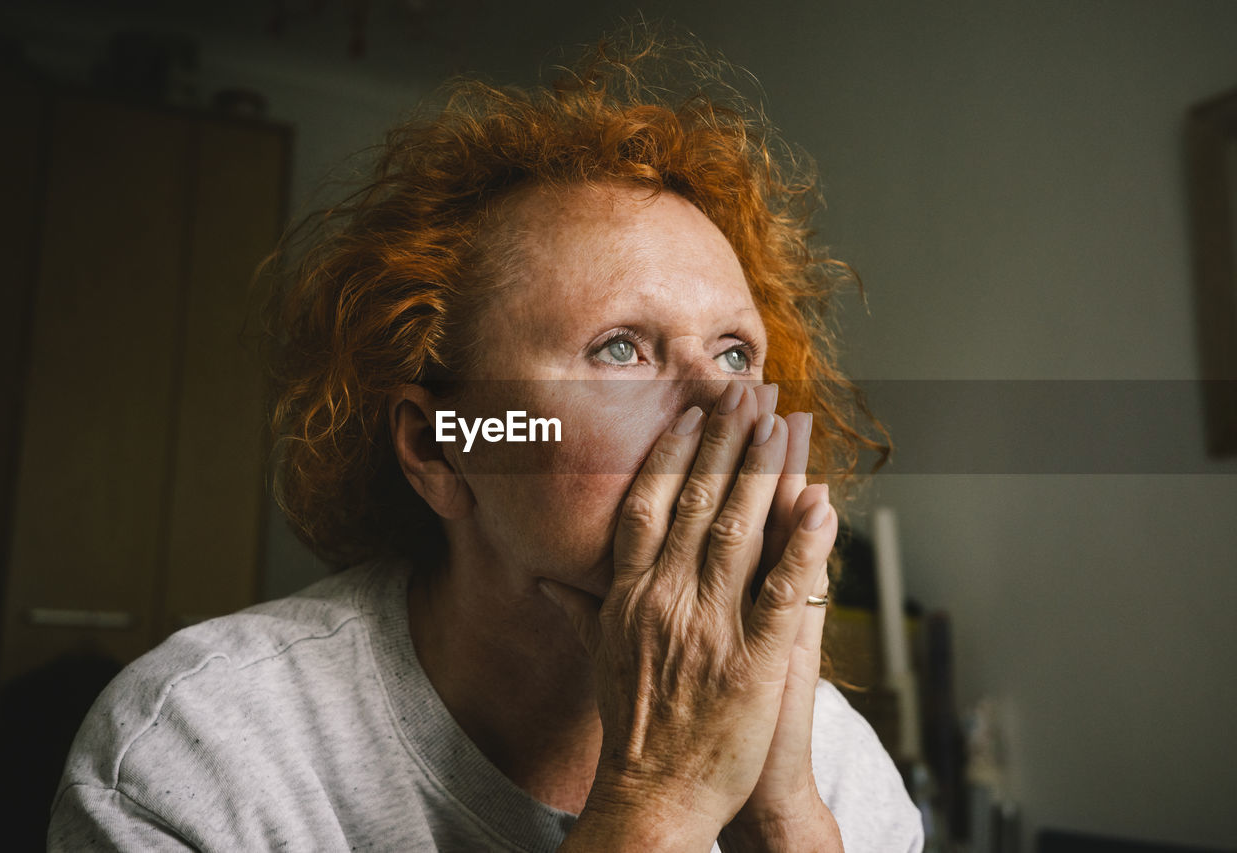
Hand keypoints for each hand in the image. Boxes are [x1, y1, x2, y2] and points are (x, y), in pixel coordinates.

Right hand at [541, 379, 837, 850]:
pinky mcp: (756, 661)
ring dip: (762, 471)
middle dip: (724, 441)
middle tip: (744, 390)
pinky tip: (823, 504)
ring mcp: (711, 628)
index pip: (648, 506)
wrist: (653, 797)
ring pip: (740, 531)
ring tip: (779, 421)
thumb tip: (547, 575)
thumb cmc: (630, 729)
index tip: (691, 414)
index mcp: (629, 595)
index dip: (673, 454)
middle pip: (697, 503)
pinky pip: (785, 592)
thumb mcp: (596, 658)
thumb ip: (579, 607)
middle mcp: (666, 600)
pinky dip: (807, 546)